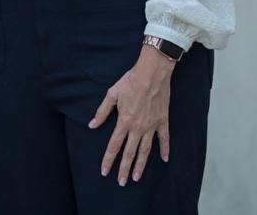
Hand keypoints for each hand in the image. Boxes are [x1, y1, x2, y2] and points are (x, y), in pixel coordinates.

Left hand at [88, 46, 174, 185]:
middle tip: (121, 182)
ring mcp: (151, 126)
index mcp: (124, 121)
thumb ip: (102, 112)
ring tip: (136, 177)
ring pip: (145, 150)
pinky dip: (164, 149)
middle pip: (129, 153)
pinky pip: (164, 139)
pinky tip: (164, 160)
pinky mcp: (162, 121)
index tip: (105, 172)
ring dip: (141, 165)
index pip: (114, 145)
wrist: (152, 73)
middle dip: (124, 168)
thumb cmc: (130, 81)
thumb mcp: (112, 94)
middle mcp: (138, 127)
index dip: (108, 160)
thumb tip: (92, 125)